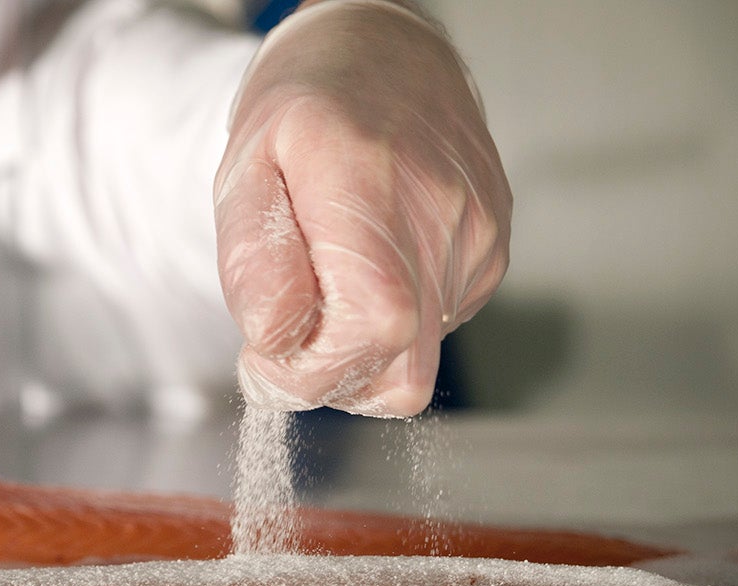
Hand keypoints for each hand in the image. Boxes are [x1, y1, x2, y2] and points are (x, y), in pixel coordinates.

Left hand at [214, 0, 510, 415]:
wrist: (384, 57)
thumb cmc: (304, 111)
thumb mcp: (244, 170)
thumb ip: (251, 260)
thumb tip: (272, 338)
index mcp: (368, 181)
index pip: (370, 326)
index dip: (310, 368)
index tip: (264, 353)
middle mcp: (441, 212)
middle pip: (400, 372)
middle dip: (329, 377)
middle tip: (288, 331)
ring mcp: (479, 236)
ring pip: (416, 365)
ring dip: (356, 351)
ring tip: (329, 280)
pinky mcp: (494, 254)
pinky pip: (436, 334)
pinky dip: (391, 327)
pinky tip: (370, 269)